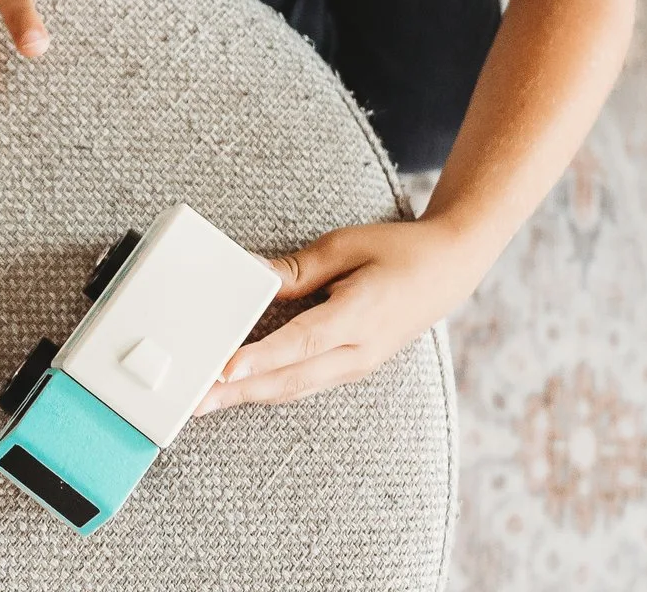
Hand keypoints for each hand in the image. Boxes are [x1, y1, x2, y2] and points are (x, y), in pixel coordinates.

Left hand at [200, 219, 493, 408]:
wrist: (448, 271)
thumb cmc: (399, 252)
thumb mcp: (345, 246)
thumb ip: (297, 269)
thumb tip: (252, 275)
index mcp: (360, 315)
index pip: (303, 342)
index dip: (263, 357)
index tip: (227, 369)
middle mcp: (359, 351)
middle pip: (293, 379)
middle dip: (241, 392)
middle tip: (198, 400)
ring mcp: (358, 365)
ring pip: (297, 388)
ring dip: (251, 396)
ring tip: (209, 401)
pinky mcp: (353, 368)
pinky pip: (306, 384)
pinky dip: (272, 389)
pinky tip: (243, 389)